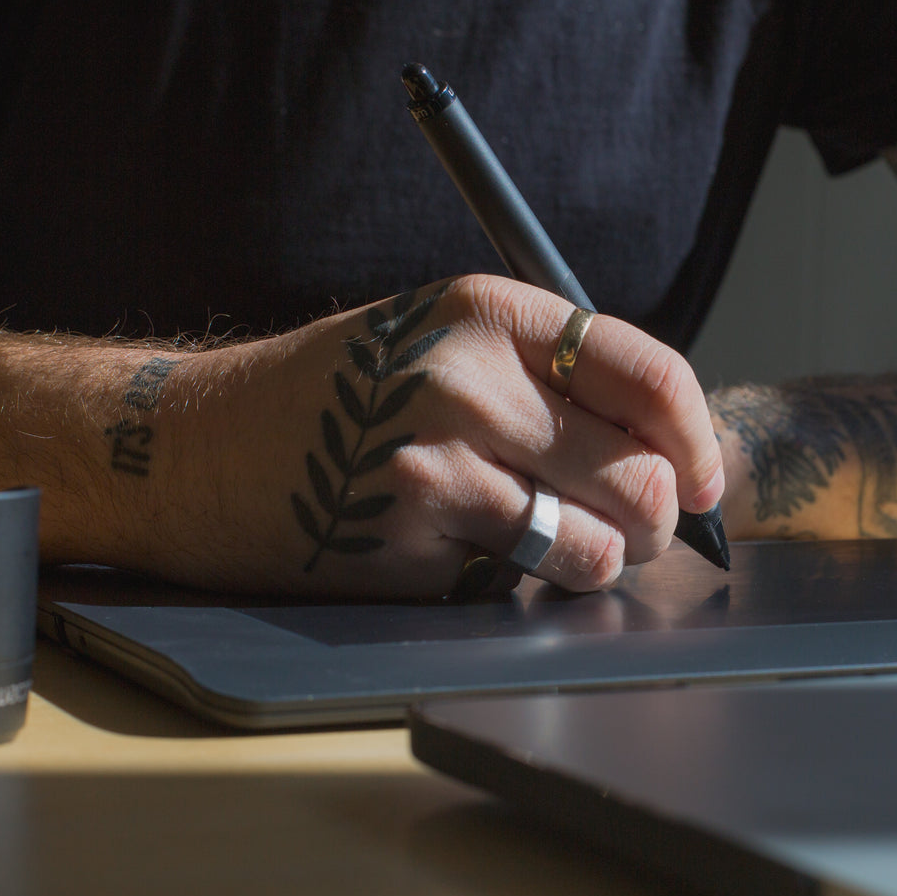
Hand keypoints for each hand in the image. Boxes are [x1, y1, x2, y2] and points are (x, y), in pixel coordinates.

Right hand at [151, 275, 723, 596]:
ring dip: (599, 563)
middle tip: (629, 532)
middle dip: (657, 522)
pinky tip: (467, 554)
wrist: (192, 447)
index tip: (703, 483)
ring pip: (602, 541)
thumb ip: (544, 377)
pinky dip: (521, 584)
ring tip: (560, 552)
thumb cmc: (330, 402)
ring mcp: (441, 457)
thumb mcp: (437, 341)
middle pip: (644, 473)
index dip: (699, 444)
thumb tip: (672, 452)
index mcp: (491, 311)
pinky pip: (525, 578)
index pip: (653, 376)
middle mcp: (473, 376)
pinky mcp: (413, 534)